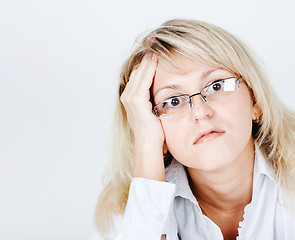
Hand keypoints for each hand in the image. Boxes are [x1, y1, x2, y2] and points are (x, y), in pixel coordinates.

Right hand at [120, 54, 165, 180]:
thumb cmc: (154, 132)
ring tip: (156, 46)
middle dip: (148, 58)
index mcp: (132, 97)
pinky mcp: (136, 100)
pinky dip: (149, 68)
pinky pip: (143, 78)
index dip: (148, 63)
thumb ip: (155, 100)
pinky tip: (156, 58)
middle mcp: (128, 95)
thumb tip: (167, 94)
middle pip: (138, 70)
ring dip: (148, 59)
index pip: (139, 74)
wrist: (149, 145)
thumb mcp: (154, 112)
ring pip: (140, 72)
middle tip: (156, 43)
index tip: (158, 52)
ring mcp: (130, 97)